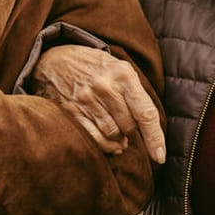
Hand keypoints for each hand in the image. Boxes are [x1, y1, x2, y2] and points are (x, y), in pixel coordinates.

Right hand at [29, 44, 164, 163]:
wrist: (54, 58)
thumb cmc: (94, 66)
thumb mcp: (119, 68)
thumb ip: (134, 94)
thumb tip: (142, 132)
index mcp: (123, 74)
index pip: (146, 112)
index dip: (155, 137)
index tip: (160, 156)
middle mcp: (105, 87)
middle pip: (129, 125)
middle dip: (132, 132)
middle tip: (128, 128)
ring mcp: (86, 99)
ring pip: (112, 134)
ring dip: (118, 141)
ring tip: (119, 138)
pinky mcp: (70, 111)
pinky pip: (93, 137)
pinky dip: (104, 145)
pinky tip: (109, 144)